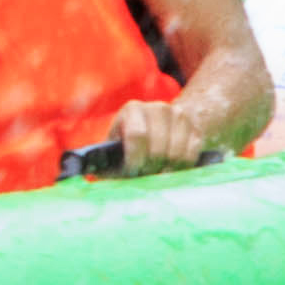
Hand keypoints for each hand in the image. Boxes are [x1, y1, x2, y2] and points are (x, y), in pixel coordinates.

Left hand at [99, 96, 216, 174]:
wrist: (161, 125)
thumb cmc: (128, 144)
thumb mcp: (114, 147)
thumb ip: (103, 161)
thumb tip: (89, 174)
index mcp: (132, 109)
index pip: (137, 135)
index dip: (135, 159)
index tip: (133, 173)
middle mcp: (157, 107)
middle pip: (158, 146)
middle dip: (151, 168)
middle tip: (146, 177)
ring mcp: (178, 114)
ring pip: (176, 152)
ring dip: (166, 169)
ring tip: (157, 174)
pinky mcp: (194, 125)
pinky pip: (191, 153)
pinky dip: (181, 167)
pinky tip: (171, 169)